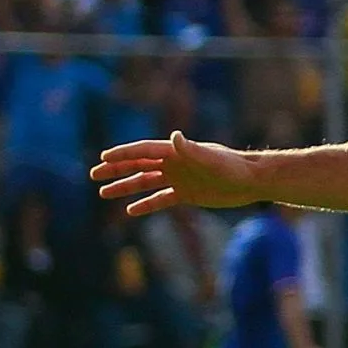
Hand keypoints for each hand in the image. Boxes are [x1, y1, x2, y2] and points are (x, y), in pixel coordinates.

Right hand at [90, 131, 263, 217]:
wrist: (252, 181)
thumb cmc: (233, 167)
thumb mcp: (210, 159)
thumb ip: (190, 149)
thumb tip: (174, 137)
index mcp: (176, 152)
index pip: (143, 151)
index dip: (124, 154)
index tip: (103, 158)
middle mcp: (175, 164)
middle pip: (139, 165)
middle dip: (116, 170)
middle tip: (94, 175)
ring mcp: (180, 179)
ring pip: (146, 183)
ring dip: (126, 187)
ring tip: (104, 193)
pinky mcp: (188, 194)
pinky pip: (162, 199)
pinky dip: (147, 204)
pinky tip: (131, 211)